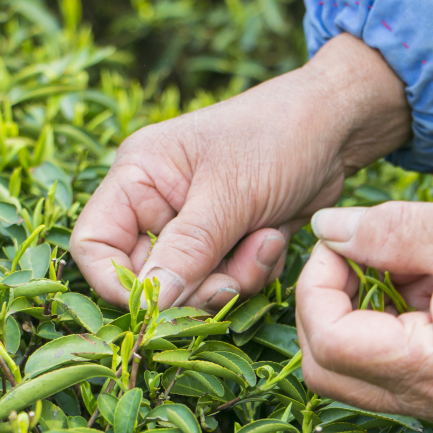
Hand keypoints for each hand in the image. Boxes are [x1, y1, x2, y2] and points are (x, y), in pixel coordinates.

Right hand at [70, 34, 410, 310]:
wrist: (338, 126)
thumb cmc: (278, 138)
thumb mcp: (229, 194)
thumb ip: (187, 251)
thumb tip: (150, 306)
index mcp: (138, 178)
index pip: (94, 244)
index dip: (116, 282)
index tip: (155, 306)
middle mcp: (156, 204)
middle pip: (145, 277)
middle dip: (194, 284)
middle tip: (234, 275)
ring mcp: (191, 227)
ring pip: (189, 287)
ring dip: (232, 278)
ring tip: (266, 241)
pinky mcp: (225, 243)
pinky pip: (224, 283)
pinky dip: (252, 273)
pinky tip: (275, 240)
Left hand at [298, 201, 432, 429]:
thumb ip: (386, 231)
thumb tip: (324, 229)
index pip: (329, 344)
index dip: (315, 286)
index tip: (339, 243)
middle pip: (325, 372)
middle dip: (320, 307)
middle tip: (351, 255)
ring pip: (347, 376)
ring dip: (347, 316)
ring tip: (390, 268)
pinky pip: (382, 370)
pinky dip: (376, 327)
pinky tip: (410, 286)